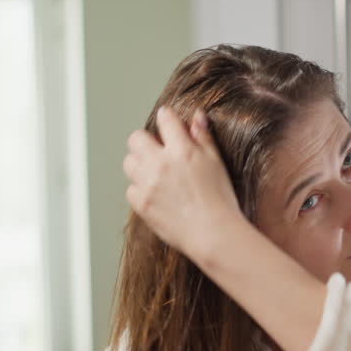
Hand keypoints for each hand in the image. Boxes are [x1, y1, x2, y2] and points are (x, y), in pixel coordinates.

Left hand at [123, 107, 244, 263]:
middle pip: (136, 139)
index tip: (168, 121)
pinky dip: (140, 189)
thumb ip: (203, 137)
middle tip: (159, 152)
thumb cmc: (220, 200)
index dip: (167, 118)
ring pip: (129, 163)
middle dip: (146, 142)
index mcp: (182, 150)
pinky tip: (157, 195)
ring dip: (140, 164)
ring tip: (157, 175)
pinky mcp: (140, 203)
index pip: (165, 119)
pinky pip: (130, 189)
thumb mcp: (217, 163)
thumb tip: (196, 117)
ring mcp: (147, 184)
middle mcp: (160, 164)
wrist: (213, 233)